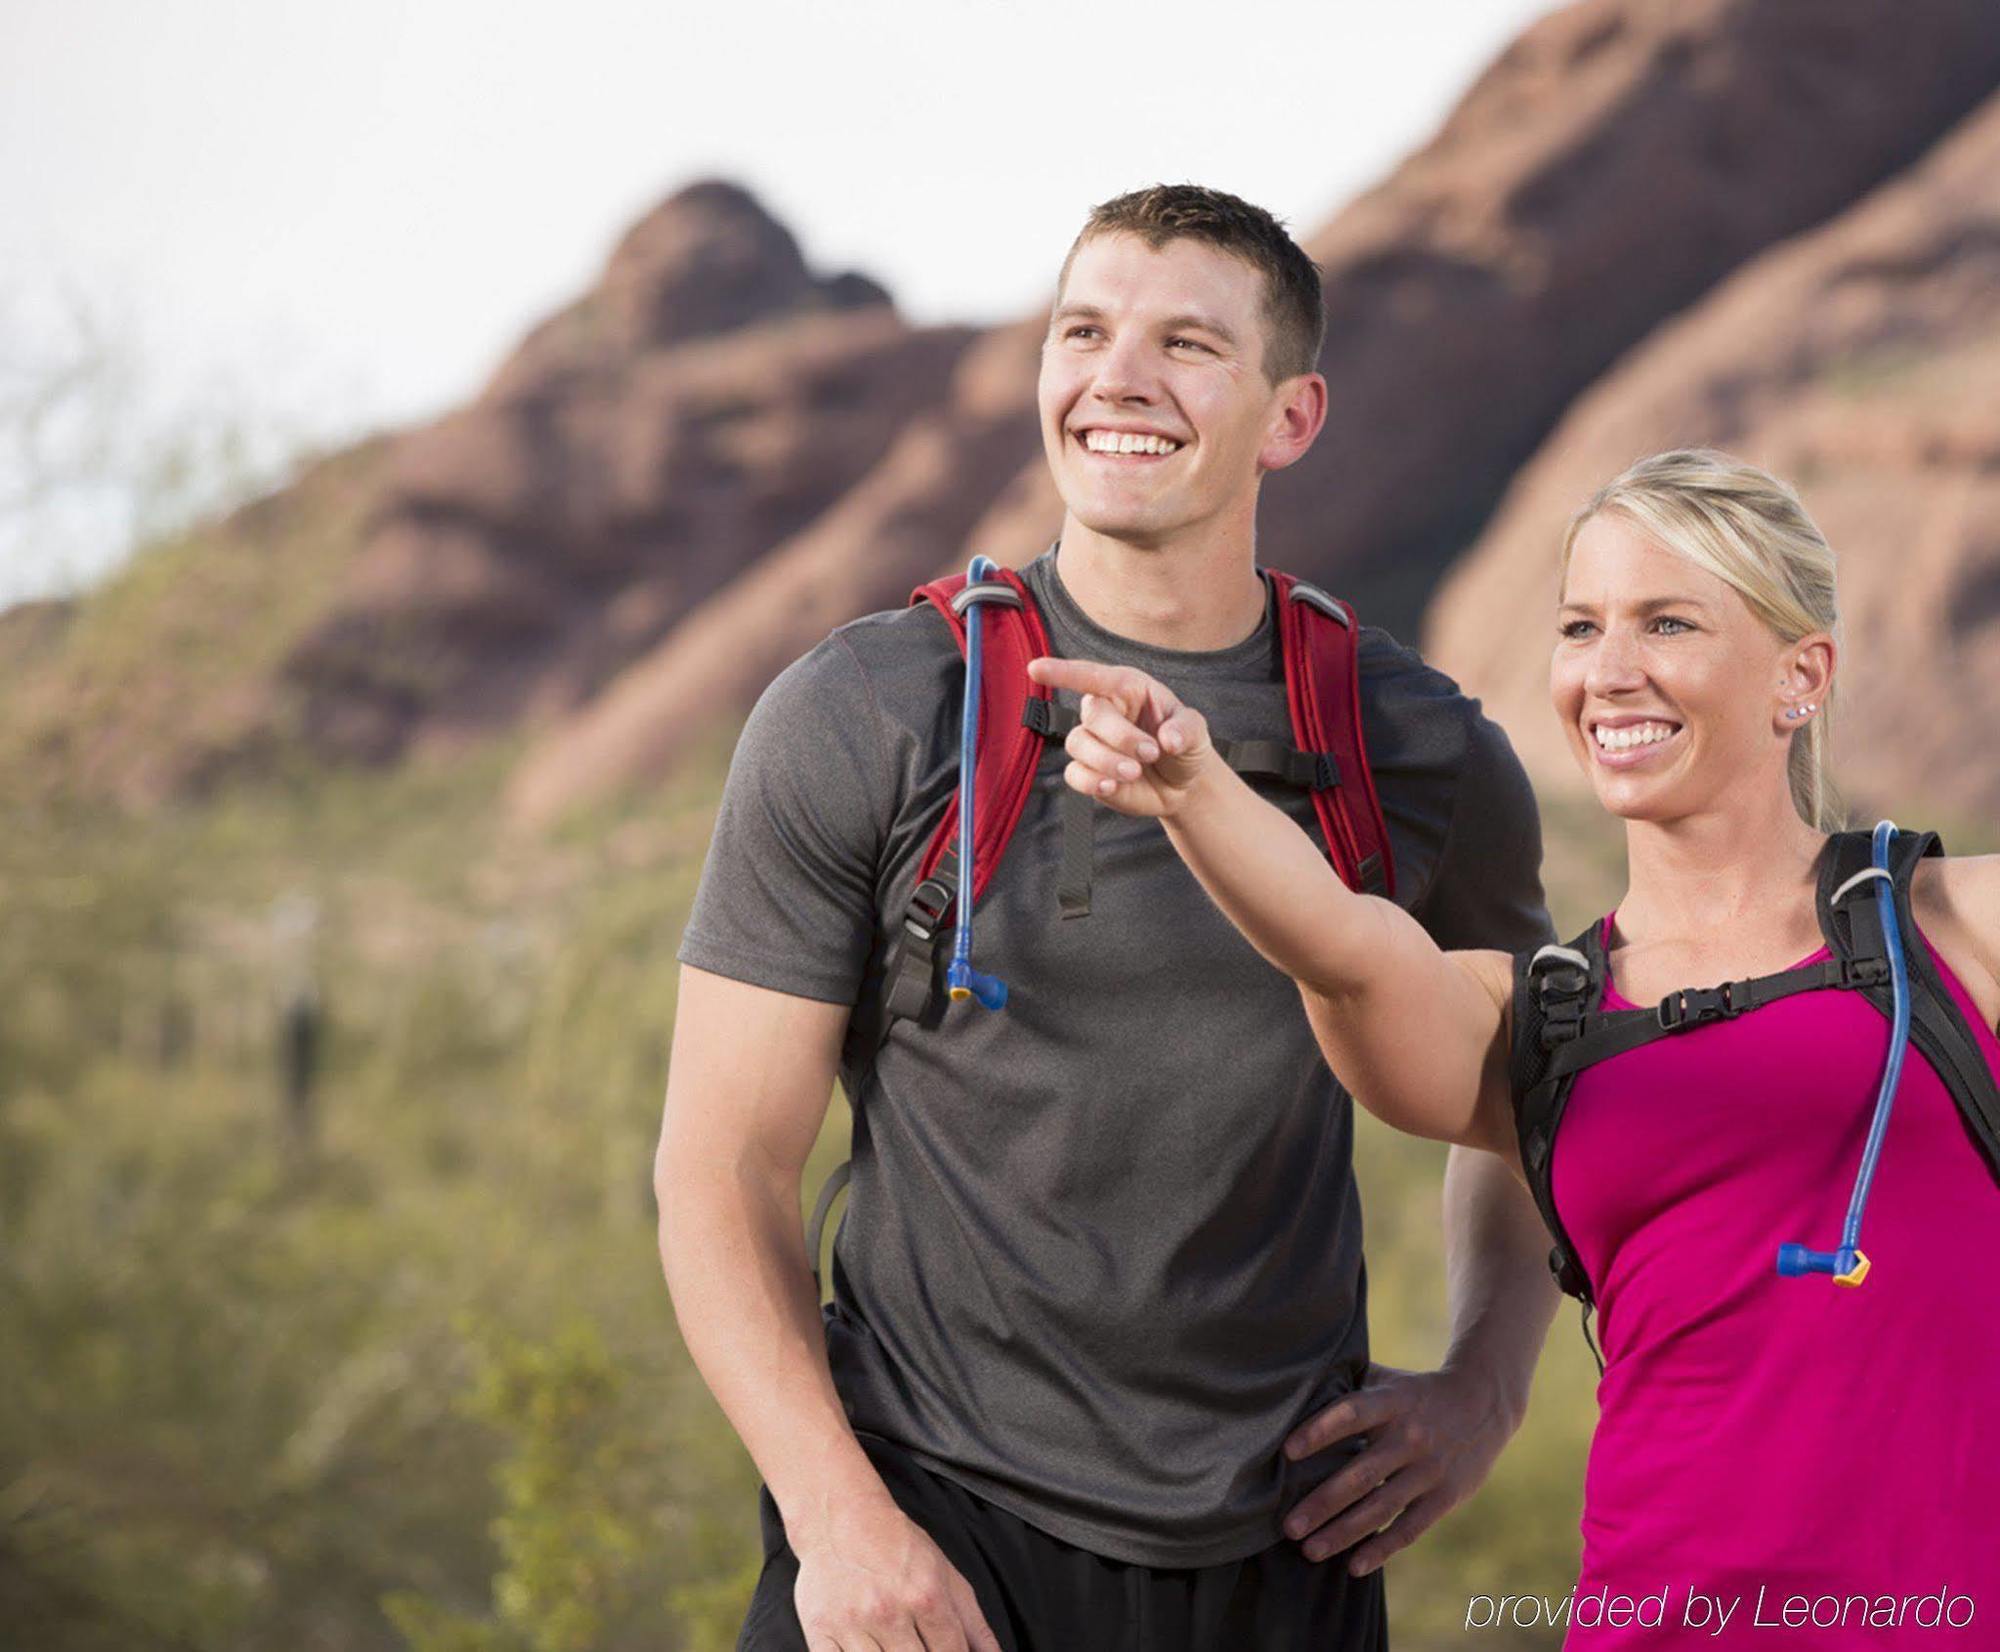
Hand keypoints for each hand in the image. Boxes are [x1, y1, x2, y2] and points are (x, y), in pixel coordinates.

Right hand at [791, 1487, 1002, 1651]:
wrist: (839, 1518)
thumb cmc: (896, 1546)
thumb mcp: (945, 1574)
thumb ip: (973, 1623)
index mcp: (926, 1596)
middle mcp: (889, 1610)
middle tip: (915, 1644)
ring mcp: (851, 1623)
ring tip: (892, 1643)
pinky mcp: (819, 1629)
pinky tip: (865, 1649)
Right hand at [1024, 656, 1212, 816]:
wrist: (1183, 785)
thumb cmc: (1186, 746)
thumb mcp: (1197, 731)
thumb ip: (1186, 729)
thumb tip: (1168, 739)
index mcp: (1126, 688)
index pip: (1091, 676)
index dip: (1062, 672)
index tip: (1036, 669)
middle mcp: (1105, 712)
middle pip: (1091, 716)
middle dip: (1120, 737)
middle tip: (1150, 753)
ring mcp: (1093, 743)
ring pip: (1079, 745)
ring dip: (1107, 761)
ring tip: (1135, 772)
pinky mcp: (1088, 771)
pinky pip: (1075, 774)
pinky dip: (1092, 782)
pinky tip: (1112, 786)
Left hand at [1279, 1360, 1520, 1575]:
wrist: (1484, 1402)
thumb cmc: (1416, 1392)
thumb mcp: (1389, 1380)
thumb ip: (1349, 1384)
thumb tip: (1294, 1390)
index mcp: (1392, 1401)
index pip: (1352, 1413)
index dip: (1319, 1430)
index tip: (1286, 1451)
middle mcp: (1410, 1436)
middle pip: (1360, 1474)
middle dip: (1322, 1503)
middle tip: (1288, 1526)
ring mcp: (1430, 1469)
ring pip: (1381, 1507)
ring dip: (1343, 1533)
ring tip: (1310, 1550)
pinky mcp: (1445, 1496)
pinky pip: (1410, 1528)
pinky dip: (1382, 1549)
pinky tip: (1354, 1567)